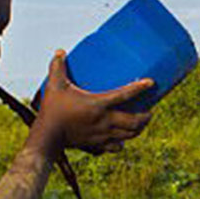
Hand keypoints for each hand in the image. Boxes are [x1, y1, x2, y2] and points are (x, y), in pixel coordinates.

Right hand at [34, 51, 152, 155]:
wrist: (47, 137)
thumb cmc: (52, 110)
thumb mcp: (54, 85)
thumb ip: (57, 67)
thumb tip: (59, 51)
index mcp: (98, 104)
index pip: (125, 94)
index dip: (140, 88)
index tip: (151, 83)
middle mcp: (105, 121)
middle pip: (134, 121)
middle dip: (146, 116)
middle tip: (149, 110)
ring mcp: (103, 135)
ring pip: (129, 135)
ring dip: (138, 129)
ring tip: (141, 123)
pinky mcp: (97, 145)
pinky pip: (116, 147)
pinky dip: (122, 143)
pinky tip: (122, 140)